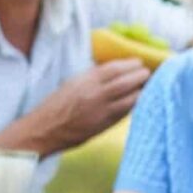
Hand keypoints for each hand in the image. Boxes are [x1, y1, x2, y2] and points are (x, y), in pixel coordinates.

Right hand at [36, 59, 150, 150]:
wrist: (44, 130)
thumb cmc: (55, 105)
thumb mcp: (72, 83)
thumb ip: (93, 77)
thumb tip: (115, 70)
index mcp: (85, 81)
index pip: (115, 69)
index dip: (130, 64)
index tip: (138, 62)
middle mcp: (95, 96)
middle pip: (126, 83)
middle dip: (141, 76)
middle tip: (147, 73)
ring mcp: (101, 113)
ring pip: (130, 100)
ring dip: (141, 92)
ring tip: (146, 87)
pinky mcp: (104, 126)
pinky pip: (124, 114)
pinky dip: (133, 105)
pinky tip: (136, 101)